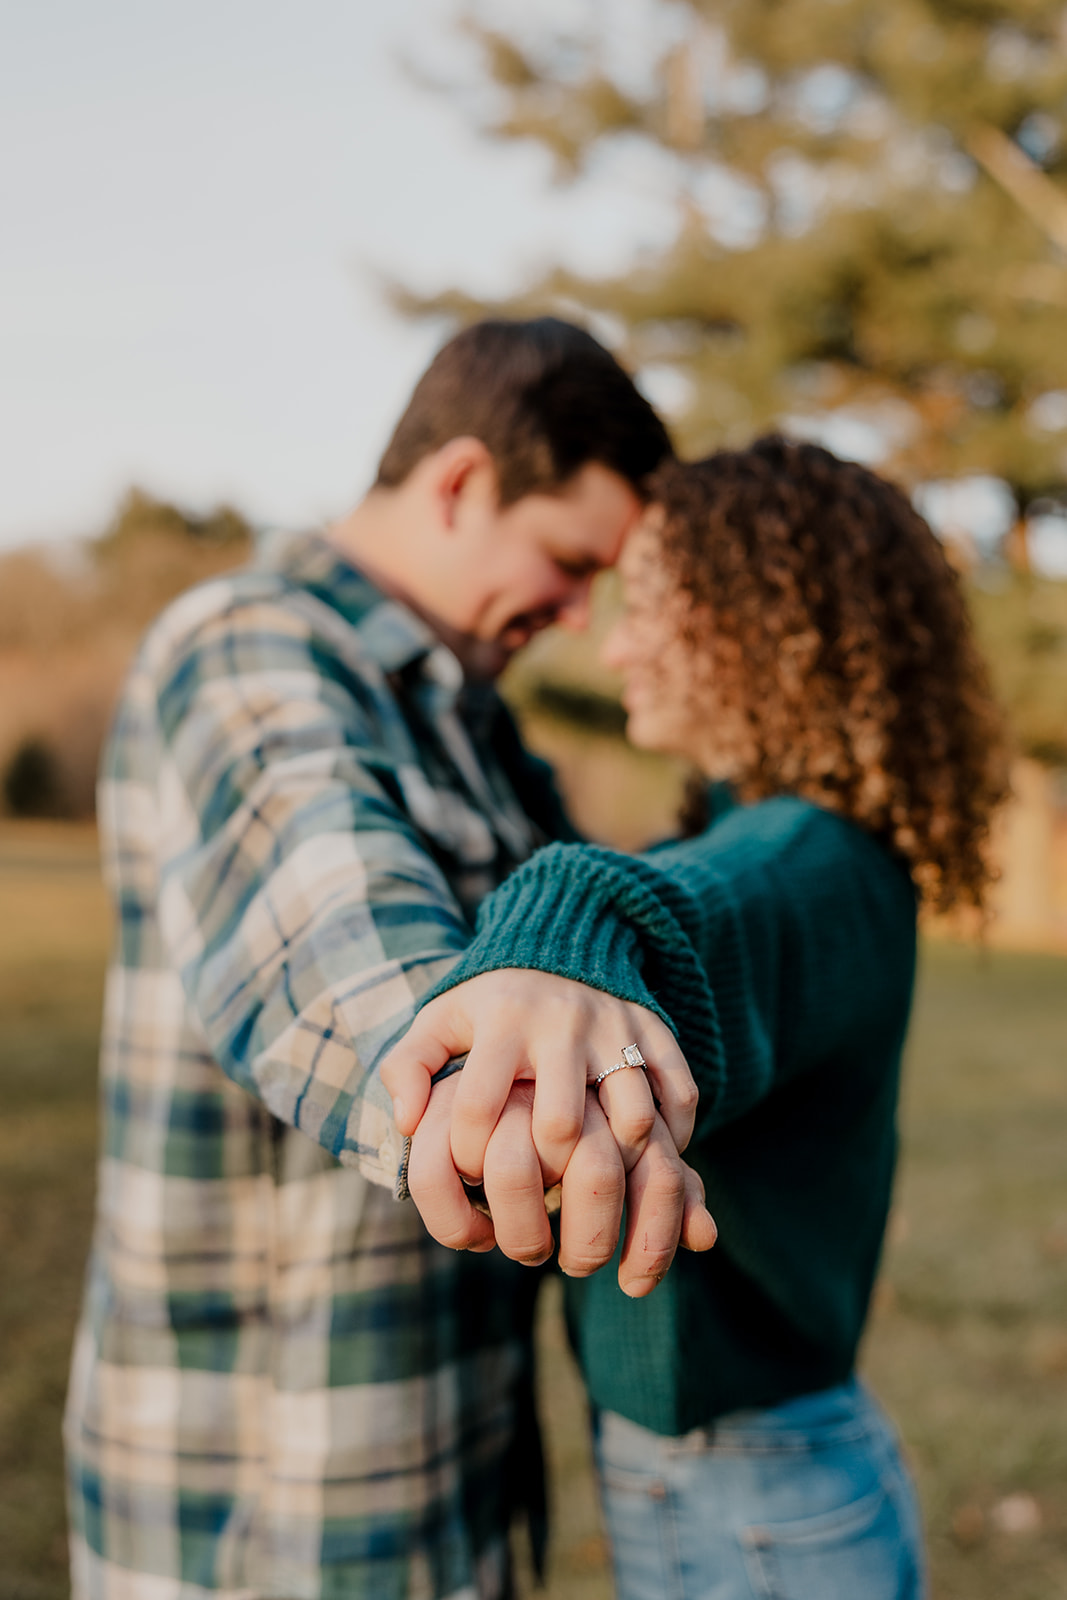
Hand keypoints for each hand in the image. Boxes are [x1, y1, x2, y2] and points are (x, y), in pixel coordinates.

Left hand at [383, 970, 714, 1292]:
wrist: (563, 934)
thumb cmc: (491, 999)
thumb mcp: (440, 1018)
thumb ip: (408, 1065)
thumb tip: (407, 1123)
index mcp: (503, 1021)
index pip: (482, 1108)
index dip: (471, 1157)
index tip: (473, 1173)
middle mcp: (562, 1022)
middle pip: (563, 1124)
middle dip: (550, 1170)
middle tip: (543, 1185)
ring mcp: (616, 1025)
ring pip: (632, 1115)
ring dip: (619, 1160)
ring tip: (599, 1176)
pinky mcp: (656, 1028)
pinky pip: (680, 1093)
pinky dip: (674, 1133)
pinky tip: (648, 1154)